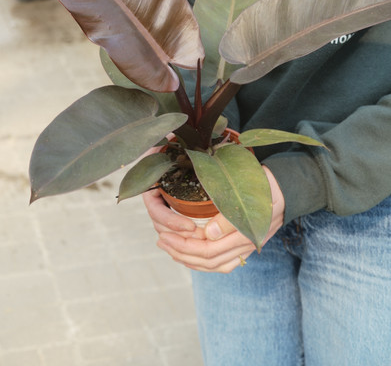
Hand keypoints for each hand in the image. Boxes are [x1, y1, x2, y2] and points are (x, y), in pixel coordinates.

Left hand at [143, 165, 284, 273]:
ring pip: (213, 264)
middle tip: (161, 241)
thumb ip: (230, 217)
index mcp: (244, 234)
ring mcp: (246, 247)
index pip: (208, 250)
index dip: (184, 246)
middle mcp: (245, 245)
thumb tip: (208, 234)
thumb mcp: (250, 194)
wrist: (289, 188)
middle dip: (181, 253)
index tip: (165, 234)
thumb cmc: (268, 186)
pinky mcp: (244, 244)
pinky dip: (202, 261)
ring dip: (189, 259)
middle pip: (208, 260)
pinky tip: (189, 254)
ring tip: (170, 248)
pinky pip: (221, 262)